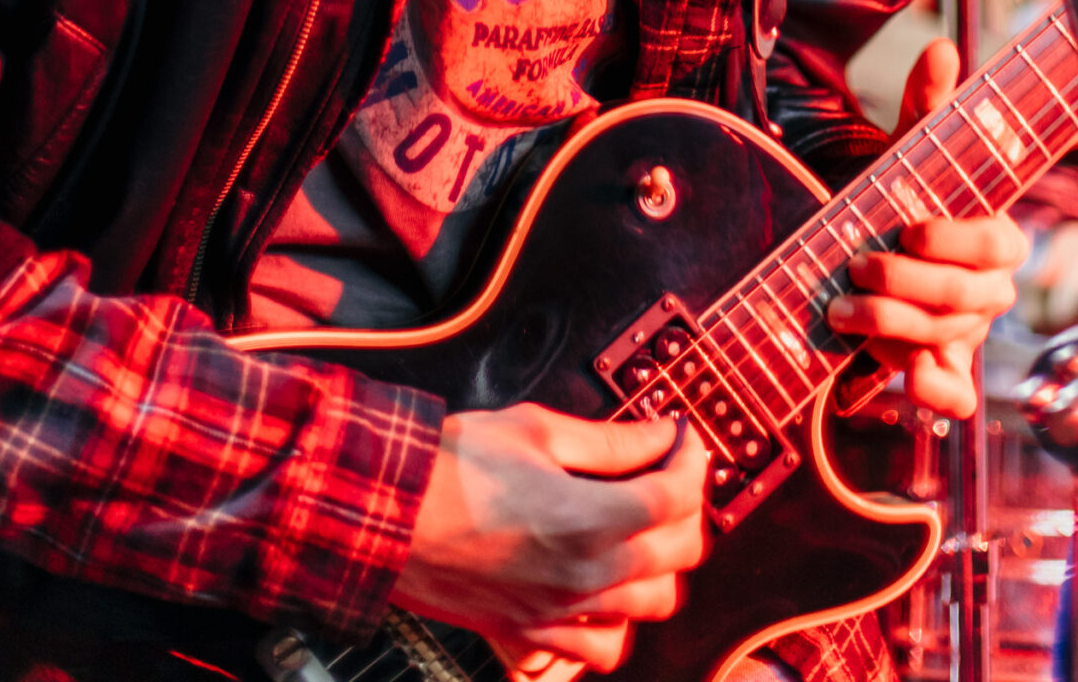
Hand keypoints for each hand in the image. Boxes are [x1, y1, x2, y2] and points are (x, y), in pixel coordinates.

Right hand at [393, 403, 708, 672]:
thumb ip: (611, 440)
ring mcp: (561, 613)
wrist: (387, 513)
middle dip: (685, 506)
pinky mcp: (533, 634)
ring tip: (643, 528)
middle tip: (668, 473)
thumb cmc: (452, 467)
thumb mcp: (537, 429)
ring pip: (652, 606)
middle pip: (677, 553)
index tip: (683, 439)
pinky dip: (617, 622)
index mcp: (591, 519)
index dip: (690, 458)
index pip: (676, 496)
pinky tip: (606, 587)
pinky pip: (602, 648)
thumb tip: (660, 433)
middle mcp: (586, 575)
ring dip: (660, 564)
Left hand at [826, 40, 1023, 416]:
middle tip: (857, 266)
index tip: (908, 227)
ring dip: (893, 328)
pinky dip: (934, 392)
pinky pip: (956, 397)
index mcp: (991, 237)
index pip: (997, 243)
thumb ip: (927, 104)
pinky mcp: (942, 372)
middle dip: (908, 285)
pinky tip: (905, 381)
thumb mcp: (908, 150)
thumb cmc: (901, 198)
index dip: (956, 239)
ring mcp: (965, 336)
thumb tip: (939, 47)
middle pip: (967, 299)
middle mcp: (986, 291)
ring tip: (840, 310)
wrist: (868, 253)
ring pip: (948, 343)